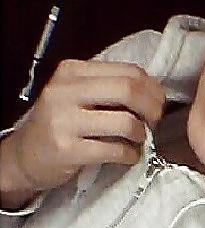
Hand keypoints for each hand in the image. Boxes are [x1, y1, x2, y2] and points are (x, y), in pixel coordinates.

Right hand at [1, 59, 164, 205]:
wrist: (24, 156)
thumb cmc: (59, 124)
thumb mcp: (77, 95)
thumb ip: (109, 88)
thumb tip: (154, 94)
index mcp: (72, 71)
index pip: (128, 71)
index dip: (152, 89)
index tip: (157, 104)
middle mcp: (66, 91)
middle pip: (129, 90)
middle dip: (152, 108)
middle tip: (154, 122)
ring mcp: (64, 121)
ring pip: (125, 122)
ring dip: (141, 135)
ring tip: (138, 140)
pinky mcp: (68, 150)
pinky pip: (115, 150)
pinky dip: (130, 155)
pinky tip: (128, 156)